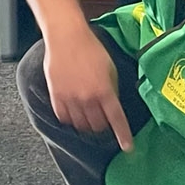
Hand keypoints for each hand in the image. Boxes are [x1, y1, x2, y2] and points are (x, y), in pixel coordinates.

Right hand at [44, 29, 132, 150]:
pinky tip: (74, 112)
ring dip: (87, 124)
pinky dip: (70, 119)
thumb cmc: (90, 48)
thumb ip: (111, 89)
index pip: (117, 119)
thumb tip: (112, 104)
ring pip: (81, 125)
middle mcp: (88, 98)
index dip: (123, 135)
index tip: (127, 147)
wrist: (67, 37)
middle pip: (98, 126)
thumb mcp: (110, 68)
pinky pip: (64, 118)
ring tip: (88, 115)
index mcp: (105, 91)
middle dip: (103, 126)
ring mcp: (71, 99)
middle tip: (102, 120)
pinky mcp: (56, 96)